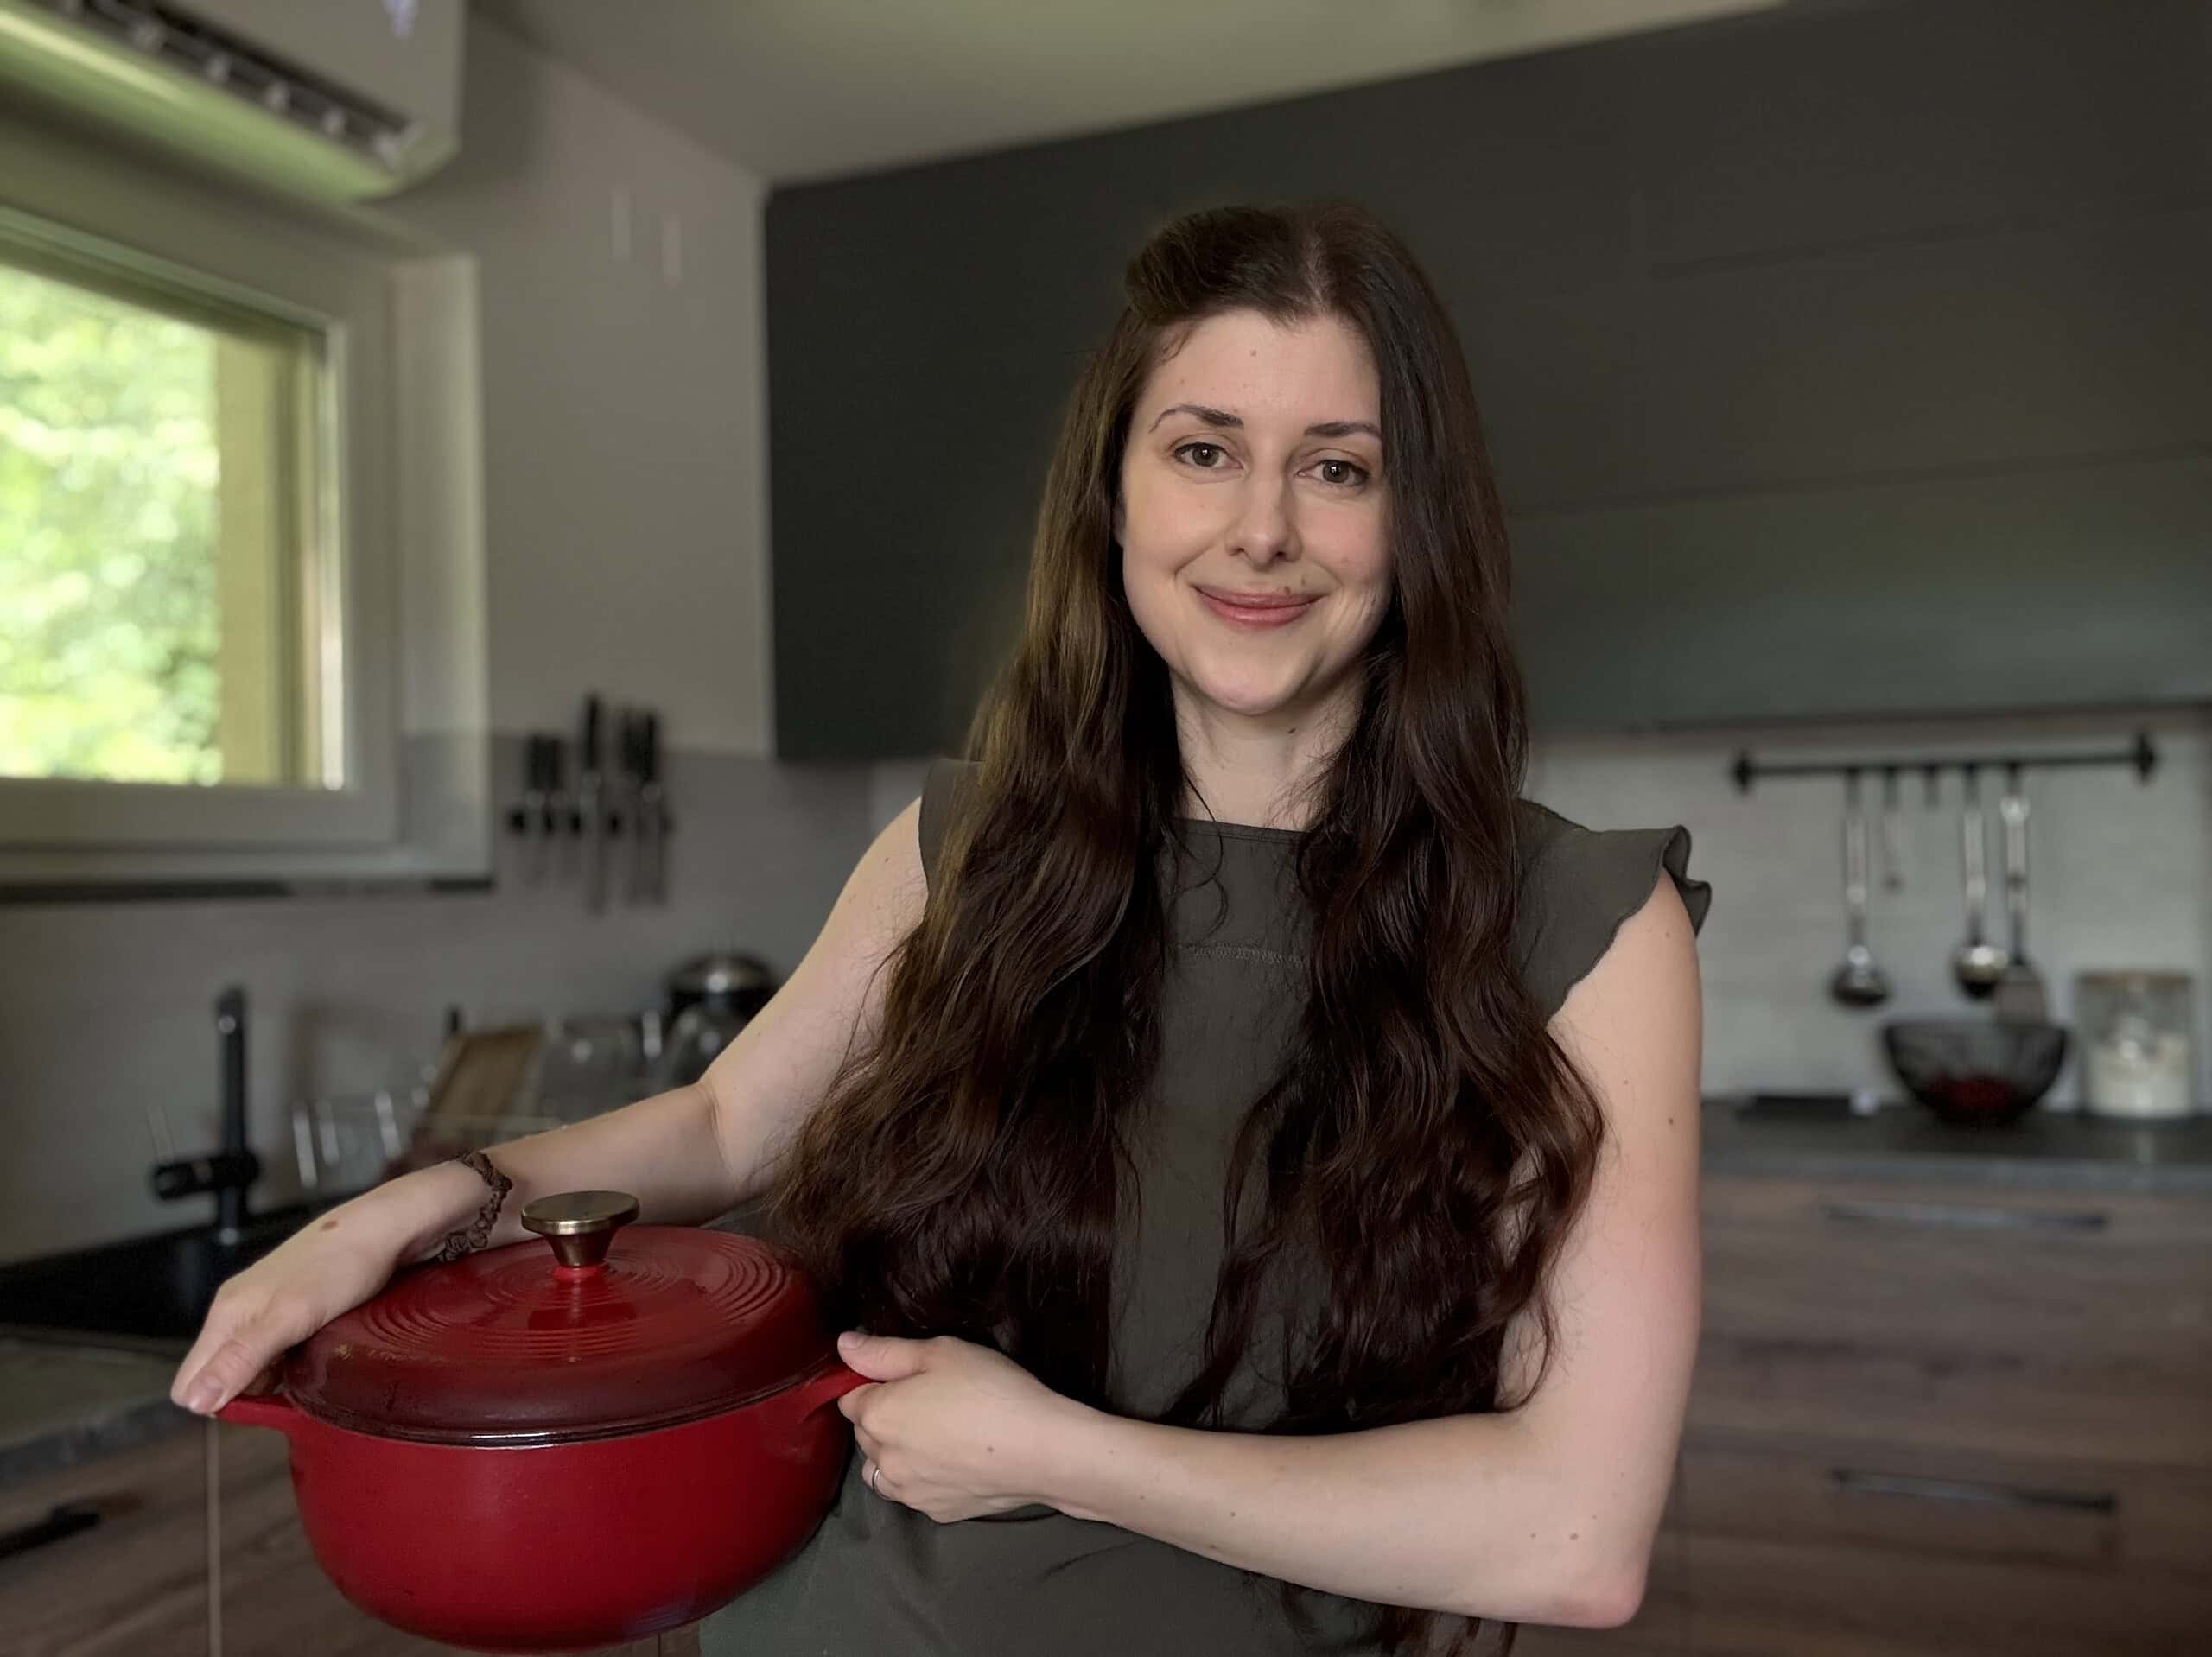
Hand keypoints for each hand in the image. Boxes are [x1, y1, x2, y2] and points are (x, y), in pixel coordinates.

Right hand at [169, 1205, 408, 1415]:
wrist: (386, 1229)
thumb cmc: (342, 1264)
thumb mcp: (291, 1316)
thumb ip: (242, 1357)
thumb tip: (195, 1402)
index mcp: (226, 1313)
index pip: (190, 1382)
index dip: (220, 1402)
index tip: (262, 1398)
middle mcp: (239, 1312)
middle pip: (220, 1377)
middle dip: (248, 1392)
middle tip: (291, 1379)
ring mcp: (265, 1309)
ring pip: (252, 1367)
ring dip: (276, 1380)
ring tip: (310, 1364)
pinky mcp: (292, 1309)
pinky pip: (278, 1352)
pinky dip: (294, 1362)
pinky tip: (318, 1353)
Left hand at [835, 1331, 1092, 1522]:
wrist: (1040, 1450)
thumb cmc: (989, 1390)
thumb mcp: (939, 1352)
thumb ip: (884, 1351)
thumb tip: (843, 1345)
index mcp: (877, 1416)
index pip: (849, 1397)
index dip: (872, 1382)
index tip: (906, 1374)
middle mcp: (883, 1460)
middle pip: (866, 1434)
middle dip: (884, 1416)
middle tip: (930, 1397)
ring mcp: (909, 1492)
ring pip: (883, 1469)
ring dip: (896, 1453)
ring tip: (935, 1434)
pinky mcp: (937, 1512)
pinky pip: (913, 1491)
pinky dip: (922, 1477)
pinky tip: (954, 1461)